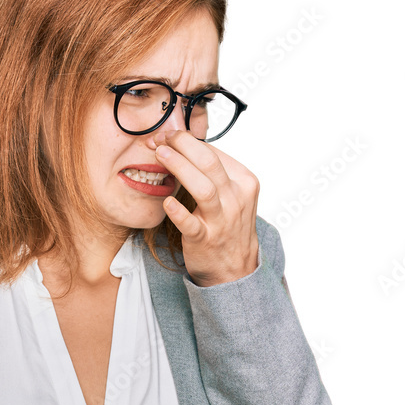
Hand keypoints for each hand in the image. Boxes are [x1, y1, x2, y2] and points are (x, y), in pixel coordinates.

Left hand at [153, 129, 259, 285]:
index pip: (214, 153)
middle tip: (161, 138)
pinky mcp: (206, 240)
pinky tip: (167, 202)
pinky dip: (179, 212)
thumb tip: (185, 146)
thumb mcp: (232, 194)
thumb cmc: (228, 226)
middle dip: (183, 145)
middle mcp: (236, 198)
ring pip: (203, 188)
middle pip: (209, 163)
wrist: (236, 268)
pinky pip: (192, 225)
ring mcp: (222, 220)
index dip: (188, 140)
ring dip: (180, 168)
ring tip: (160, 155)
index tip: (167, 135)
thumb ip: (214, 172)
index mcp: (244, 182)